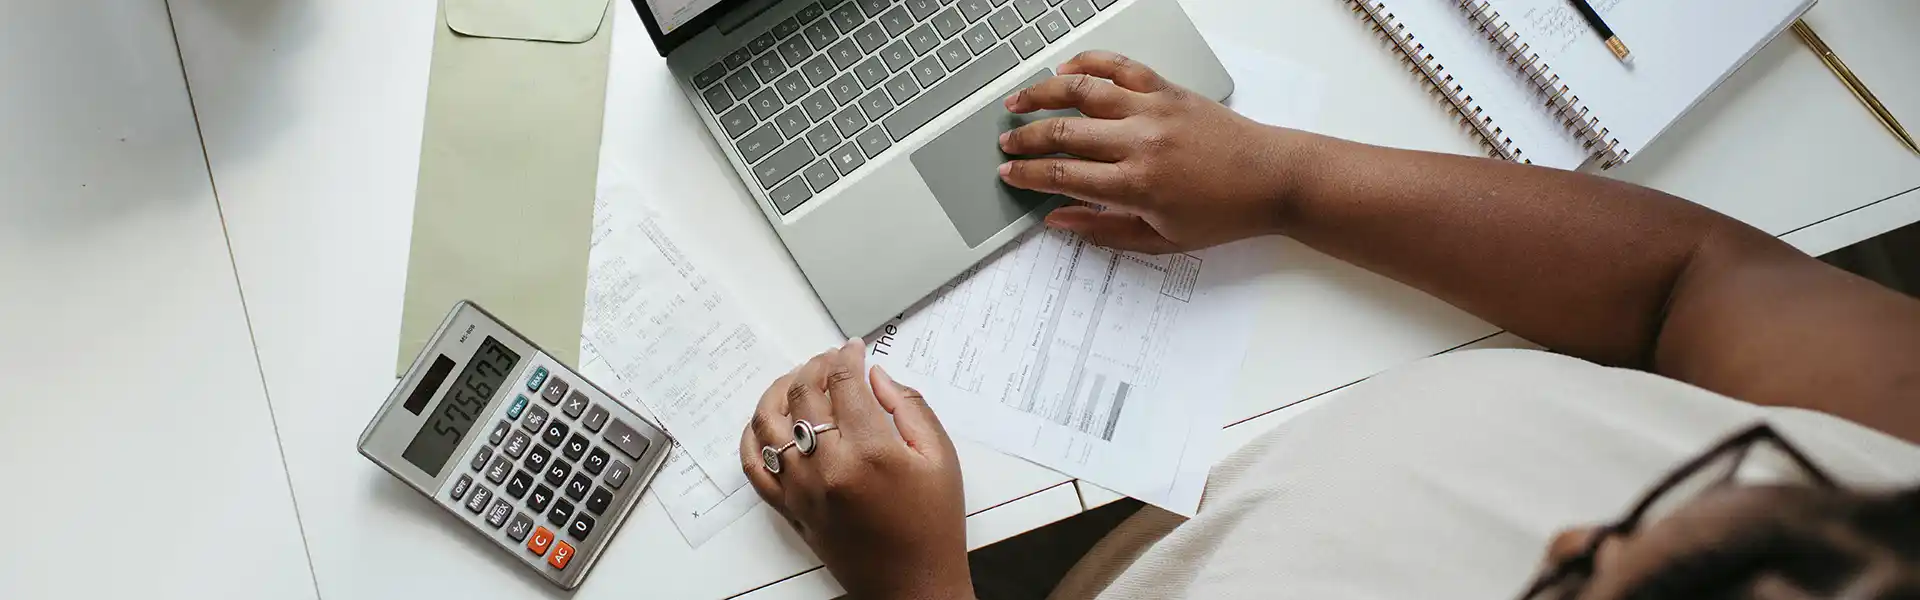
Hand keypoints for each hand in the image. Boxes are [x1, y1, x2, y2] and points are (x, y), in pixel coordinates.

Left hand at [740, 339, 971, 599]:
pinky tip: (767, 422)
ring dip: (779, 391)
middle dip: (815, 366)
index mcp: (870, 451)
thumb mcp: (941, 458)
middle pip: (804, 395)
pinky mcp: (790, 509)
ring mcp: (802, 489)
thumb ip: (909, 407)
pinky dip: (752, 437)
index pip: (844, 382)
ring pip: (768, 423)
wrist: (913, 585)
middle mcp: (828, 468)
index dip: (847, 356)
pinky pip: (753, 466)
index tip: (854, 349)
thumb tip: (876, 377)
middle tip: (830, 359)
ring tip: (797, 381)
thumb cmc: (933, 525)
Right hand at [999, 50, 1310, 253]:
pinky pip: (1120, 67)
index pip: (1062, 175)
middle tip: (1006, 144)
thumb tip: (1058, 219)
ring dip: (1042, 93)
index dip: (1027, 174)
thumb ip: (1103, 231)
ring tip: (1018, 101)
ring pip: (1082, 91)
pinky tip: (1066, 70)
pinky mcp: (1168, 89)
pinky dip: (1089, 63)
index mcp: (1136, 185)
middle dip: (1025, 138)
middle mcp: (1140, 142)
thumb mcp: (1161, 240)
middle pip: (1063, 132)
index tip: (1008, 174)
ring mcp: (1153, 109)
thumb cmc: (1223, 213)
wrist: (1272, 179)